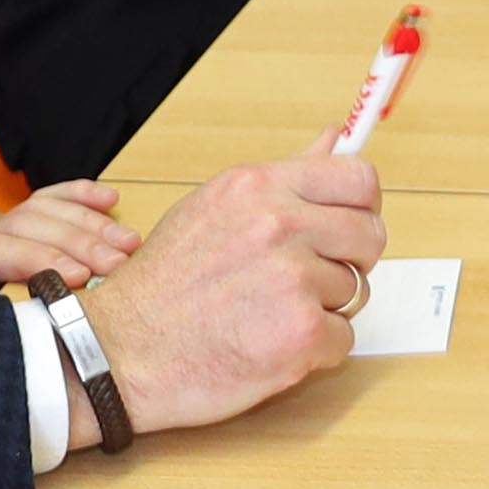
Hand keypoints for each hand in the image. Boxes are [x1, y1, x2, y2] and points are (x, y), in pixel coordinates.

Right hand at [72, 150, 378, 440]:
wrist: (118, 350)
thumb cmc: (161, 285)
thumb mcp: (214, 209)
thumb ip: (282, 178)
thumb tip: (334, 137)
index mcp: (257, 186)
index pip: (358, 179)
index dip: (361, 207)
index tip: (347, 226)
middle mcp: (278, 224)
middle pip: (370, 235)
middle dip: (349, 261)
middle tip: (307, 280)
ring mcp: (293, 280)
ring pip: (355, 290)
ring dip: (323, 308)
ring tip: (268, 313)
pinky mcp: (301, 335)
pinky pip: (343, 339)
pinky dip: (314, 349)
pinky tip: (269, 345)